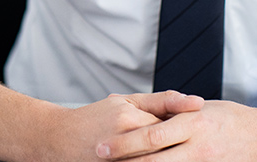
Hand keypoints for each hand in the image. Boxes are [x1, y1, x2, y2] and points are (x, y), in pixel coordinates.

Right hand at [47, 91, 204, 160]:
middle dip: (185, 151)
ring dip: (173, 159)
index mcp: (129, 118)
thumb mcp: (123, 101)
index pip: (171, 125)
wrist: (57, 140)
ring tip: (181, 154)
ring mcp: (120, 161)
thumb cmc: (93, 118)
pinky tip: (158, 159)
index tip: (200, 132)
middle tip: (196, 149)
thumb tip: (193, 101)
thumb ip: (159, 100)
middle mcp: (125, 141)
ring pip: (159, 161)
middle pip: (168, 148)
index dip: (186, 129)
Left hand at [95, 100, 256, 161]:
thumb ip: (175, 115)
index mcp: (194, 123)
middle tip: (101, 160)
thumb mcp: (203, 109)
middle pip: (153, 160)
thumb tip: (145, 119)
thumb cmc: (233, 119)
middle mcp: (198, 147)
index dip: (124, 143)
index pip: (152, 136)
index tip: (102, 146)